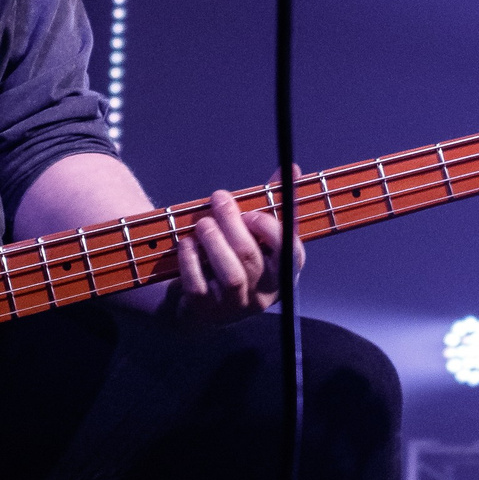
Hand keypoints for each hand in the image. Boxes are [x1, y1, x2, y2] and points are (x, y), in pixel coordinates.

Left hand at [169, 187, 300, 324]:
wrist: (196, 302)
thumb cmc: (233, 257)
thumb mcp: (254, 232)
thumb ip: (273, 202)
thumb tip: (293, 167)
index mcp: (282, 273)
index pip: (291, 253)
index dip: (271, 229)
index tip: (250, 212)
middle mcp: (263, 294)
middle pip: (252, 257)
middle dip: (232, 223)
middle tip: (218, 199)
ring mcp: (234, 307)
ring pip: (231, 275)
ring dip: (214, 241)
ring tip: (202, 223)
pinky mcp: (206, 312)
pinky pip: (199, 287)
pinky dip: (191, 261)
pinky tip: (186, 243)